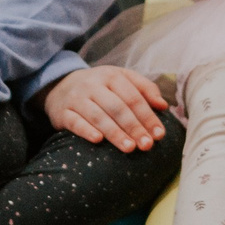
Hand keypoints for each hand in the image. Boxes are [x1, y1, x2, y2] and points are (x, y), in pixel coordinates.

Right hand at [45, 66, 170, 150]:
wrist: (60, 85)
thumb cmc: (100, 87)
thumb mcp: (121, 79)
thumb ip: (145, 89)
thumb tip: (163, 106)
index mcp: (111, 76)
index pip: (133, 96)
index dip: (147, 116)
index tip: (159, 134)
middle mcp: (93, 85)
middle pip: (117, 107)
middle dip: (134, 127)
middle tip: (147, 145)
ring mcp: (76, 98)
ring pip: (98, 116)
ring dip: (115, 133)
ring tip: (129, 148)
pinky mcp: (62, 112)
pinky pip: (75, 122)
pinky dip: (86, 130)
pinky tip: (98, 140)